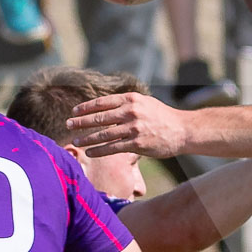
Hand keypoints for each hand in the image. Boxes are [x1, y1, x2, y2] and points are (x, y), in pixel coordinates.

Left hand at [67, 91, 188, 158]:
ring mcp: (134, 128)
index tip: (73, 111)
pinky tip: (90, 152)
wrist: (183, 130)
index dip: (85, 107)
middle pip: (99, 117)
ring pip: (103, 134)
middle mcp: (131, 111)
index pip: (102, 102)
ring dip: (87, 139)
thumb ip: (126, 104)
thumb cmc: (161, 117)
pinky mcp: (137, 144)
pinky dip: (99, 150)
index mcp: (131, 99)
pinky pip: (113, 148)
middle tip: (68, 125)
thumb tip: (104, 107)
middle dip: (80, 122)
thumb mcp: (144, 103)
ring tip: (75, 142)